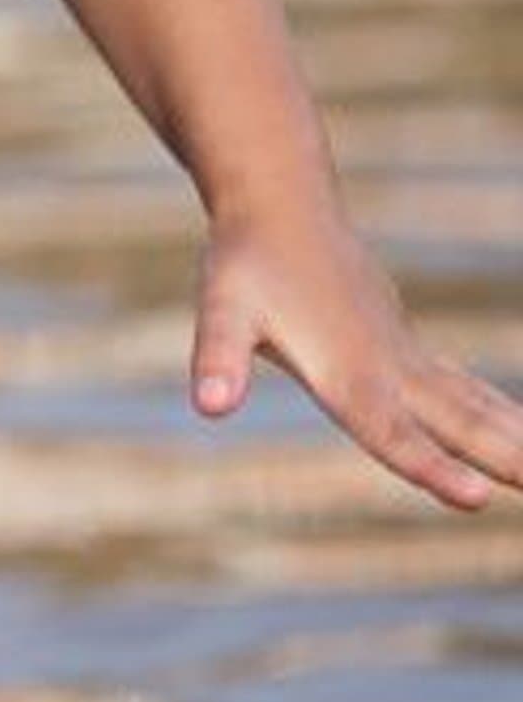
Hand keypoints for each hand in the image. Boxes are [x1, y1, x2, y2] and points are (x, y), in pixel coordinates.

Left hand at [192, 204, 522, 510]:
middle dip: (505, 459)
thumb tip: (209, 405)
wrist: (281, 203)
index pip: (393, 434)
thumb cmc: (245, 261)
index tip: (477, 498)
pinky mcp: (402, 342)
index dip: (433, 467)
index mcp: (346, 372)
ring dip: (511, 435)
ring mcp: (400, 353)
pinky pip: (459, 388)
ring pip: (468, 404)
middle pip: (455, 423)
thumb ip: (218, 358)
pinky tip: (515, 430)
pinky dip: (492, 411)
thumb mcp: (219, 310)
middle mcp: (385, 366)